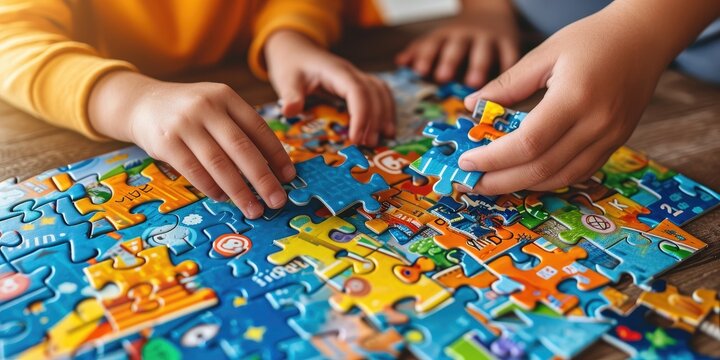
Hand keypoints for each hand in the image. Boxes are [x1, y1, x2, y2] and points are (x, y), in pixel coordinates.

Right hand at [88, 72, 294, 218]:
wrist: (141, 103)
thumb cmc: (189, 111)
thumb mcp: (216, 107)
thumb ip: (239, 129)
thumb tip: (272, 167)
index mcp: (226, 97)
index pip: (258, 128)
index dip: (277, 155)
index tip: (289, 177)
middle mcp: (207, 107)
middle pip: (242, 148)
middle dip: (263, 178)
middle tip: (277, 201)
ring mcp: (184, 124)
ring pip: (218, 164)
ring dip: (239, 191)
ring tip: (254, 209)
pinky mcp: (165, 142)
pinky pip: (194, 171)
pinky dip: (211, 188)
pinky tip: (223, 198)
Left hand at [264, 30, 394, 146]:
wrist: (296, 49)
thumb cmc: (292, 65)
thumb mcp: (286, 79)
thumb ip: (290, 95)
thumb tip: (289, 112)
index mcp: (335, 71)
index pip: (357, 91)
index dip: (361, 115)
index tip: (355, 138)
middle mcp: (351, 72)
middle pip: (374, 93)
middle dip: (375, 119)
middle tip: (369, 144)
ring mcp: (357, 77)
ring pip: (381, 92)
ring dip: (385, 114)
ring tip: (385, 137)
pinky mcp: (359, 84)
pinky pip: (380, 94)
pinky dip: (387, 110)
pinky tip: (386, 127)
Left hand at [395, 0, 518, 86]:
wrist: (491, 11)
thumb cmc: (459, 35)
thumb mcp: (439, 38)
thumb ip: (420, 51)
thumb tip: (400, 62)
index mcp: (446, 35)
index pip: (433, 44)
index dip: (426, 56)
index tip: (419, 70)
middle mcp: (466, 35)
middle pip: (456, 47)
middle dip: (449, 61)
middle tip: (442, 77)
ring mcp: (488, 38)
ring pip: (483, 51)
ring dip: (477, 66)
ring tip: (473, 83)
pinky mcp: (509, 43)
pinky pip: (509, 56)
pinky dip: (508, 68)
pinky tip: (507, 84)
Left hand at [459, 5, 672, 193]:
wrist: (645, 37)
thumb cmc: (593, 39)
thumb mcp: (544, 54)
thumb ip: (506, 84)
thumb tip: (470, 107)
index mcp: (575, 98)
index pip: (527, 143)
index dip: (493, 158)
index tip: (467, 161)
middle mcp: (597, 124)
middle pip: (541, 168)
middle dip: (500, 181)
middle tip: (472, 182)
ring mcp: (610, 138)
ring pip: (560, 177)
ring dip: (522, 185)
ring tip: (493, 182)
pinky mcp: (616, 143)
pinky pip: (578, 173)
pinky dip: (548, 179)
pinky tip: (524, 175)